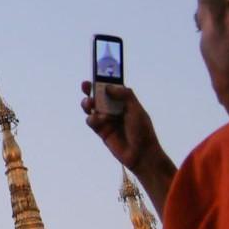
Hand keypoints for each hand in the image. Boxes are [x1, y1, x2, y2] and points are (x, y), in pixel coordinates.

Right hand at [81, 82, 176, 210]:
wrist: (141, 154)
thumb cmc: (142, 130)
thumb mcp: (135, 109)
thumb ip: (124, 95)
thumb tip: (107, 86)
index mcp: (124, 101)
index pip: (112, 88)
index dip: (103, 81)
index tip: (96, 74)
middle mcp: (114, 109)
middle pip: (99, 96)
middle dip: (91, 90)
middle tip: (85, 85)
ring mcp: (107, 120)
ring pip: (92, 108)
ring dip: (88, 104)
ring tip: (88, 103)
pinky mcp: (101, 131)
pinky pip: (92, 121)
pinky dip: (92, 119)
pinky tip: (98, 120)